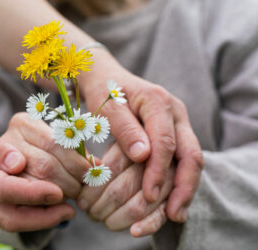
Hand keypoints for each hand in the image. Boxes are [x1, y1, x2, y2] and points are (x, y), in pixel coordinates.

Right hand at [0, 103, 74, 231]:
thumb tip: (19, 164)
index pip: (2, 189)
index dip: (32, 193)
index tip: (58, 193)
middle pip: (7, 216)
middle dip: (41, 218)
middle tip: (69, 210)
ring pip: (6, 218)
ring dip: (37, 218)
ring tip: (64, 209)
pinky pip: (3, 210)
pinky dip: (27, 211)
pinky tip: (44, 202)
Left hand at [79, 50, 203, 221]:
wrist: (107, 77)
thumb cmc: (103, 91)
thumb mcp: (106, 105)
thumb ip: (124, 128)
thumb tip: (143, 156)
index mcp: (159, 102)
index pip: (166, 141)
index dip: (159, 170)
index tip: (149, 194)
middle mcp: (176, 114)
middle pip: (191, 154)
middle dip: (184, 186)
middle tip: (173, 213)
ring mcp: (178, 125)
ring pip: (192, 161)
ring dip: (185, 190)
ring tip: (174, 216)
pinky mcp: (175, 137)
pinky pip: (183, 162)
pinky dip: (178, 184)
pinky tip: (171, 206)